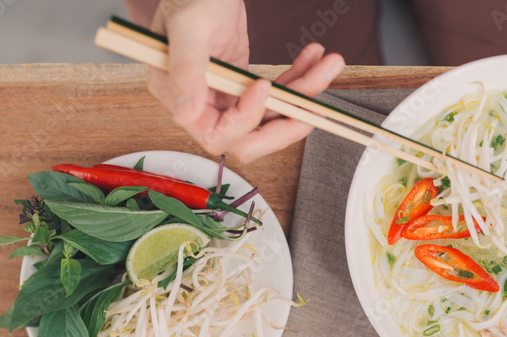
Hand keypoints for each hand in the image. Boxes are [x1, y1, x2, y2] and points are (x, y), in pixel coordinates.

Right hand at [140, 0, 344, 162]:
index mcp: (179, 98)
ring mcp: (226, 96)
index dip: (247, 118)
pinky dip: (299, 76)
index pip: (218, 133)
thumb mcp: (188, 28)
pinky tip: (314, 57)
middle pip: (250, 138)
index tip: (264, 86)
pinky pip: (276, 92)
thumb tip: (185, 114)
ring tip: (328, 64)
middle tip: (315, 109)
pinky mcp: (244, 86)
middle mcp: (202, 104)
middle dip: (287, 124)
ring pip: (272, 114)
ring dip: (304, 91)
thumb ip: (186, 71)